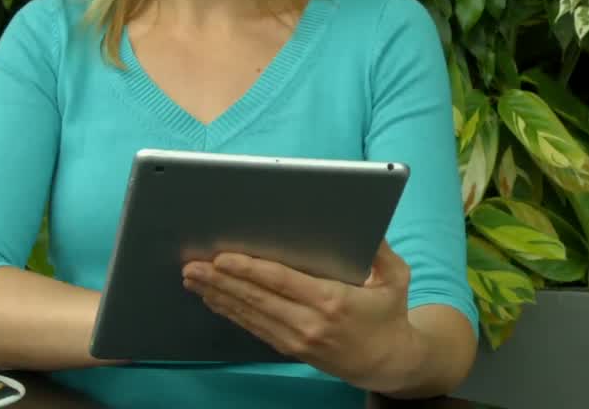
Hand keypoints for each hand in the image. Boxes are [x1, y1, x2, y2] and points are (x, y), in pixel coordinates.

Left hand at [181, 241, 422, 392]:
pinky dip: (232, 312)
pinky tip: (215, 298)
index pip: (281, 281)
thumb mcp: (396, 278)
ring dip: (219, 295)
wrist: (387, 363)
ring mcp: (298, 339)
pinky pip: (255, 328)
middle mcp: (310, 322)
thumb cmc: (390, 314)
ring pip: (250, 314)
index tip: (223, 257)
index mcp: (333, 300)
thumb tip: (366, 224)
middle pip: (257, 298)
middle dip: (221, 280)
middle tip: (192, 266)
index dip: (249, 269)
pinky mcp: (291, 349)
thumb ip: (381, 251)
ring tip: (193, 279)